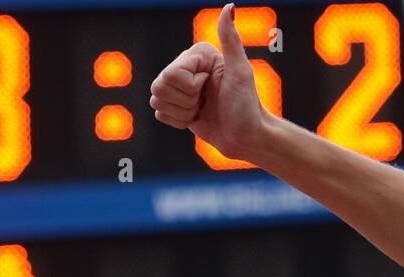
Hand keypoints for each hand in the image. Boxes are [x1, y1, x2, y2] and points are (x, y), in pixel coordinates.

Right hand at [149, 5, 267, 162]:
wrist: (247, 137)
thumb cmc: (247, 106)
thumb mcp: (241, 72)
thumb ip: (231, 39)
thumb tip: (229, 6)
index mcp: (197, 54)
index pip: (170, 73)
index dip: (191, 87)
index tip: (211, 86)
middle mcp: (185, 66)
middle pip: (159, 85)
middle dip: (186, 101)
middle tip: (206, 100)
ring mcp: (178, 86)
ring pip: (156, 100)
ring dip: (182, 112)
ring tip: (202, 108)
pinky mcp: (175, 105)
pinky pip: (159, 114)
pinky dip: (178, 121)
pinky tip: (196, 117)